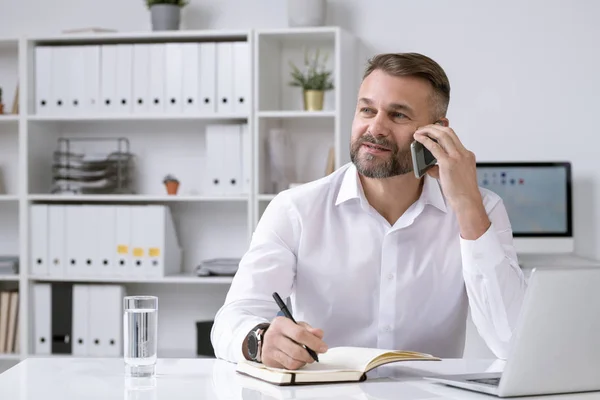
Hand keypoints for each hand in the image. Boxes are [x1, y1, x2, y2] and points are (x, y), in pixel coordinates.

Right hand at [261, 317, 327, 369]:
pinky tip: (298, 359)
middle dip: (310, 355)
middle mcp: (273, 336)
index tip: (323, 347)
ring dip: (304, 361)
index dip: (314, 342)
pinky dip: (297, 364)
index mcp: (281, 323)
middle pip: (297, 350)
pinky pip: (288, 366)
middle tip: (315, 355)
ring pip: (293, 361)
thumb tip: (319, 334)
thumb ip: (309, 330)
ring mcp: (270, 349)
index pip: (300, 334)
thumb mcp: (297, 325)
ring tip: (306, 356)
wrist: (267, 339)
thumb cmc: (285, 331)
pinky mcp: (269, 360)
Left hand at [413, 124, 490, 238]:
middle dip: (434, 127)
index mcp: (467, 155)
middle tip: (423, 128)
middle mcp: (463, 153)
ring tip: (419, 131)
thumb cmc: (461, 192)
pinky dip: (425, 140)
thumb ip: (442, 168)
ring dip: (428, 131)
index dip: (441, 131)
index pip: (454, 137)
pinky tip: (418, 139)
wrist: (467, 201)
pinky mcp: (448, 163)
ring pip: (442, 135)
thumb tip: (429, 166)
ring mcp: (457, 157)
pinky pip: (434, 147)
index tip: (432, 130)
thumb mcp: (454, 176)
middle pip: (448, 132)